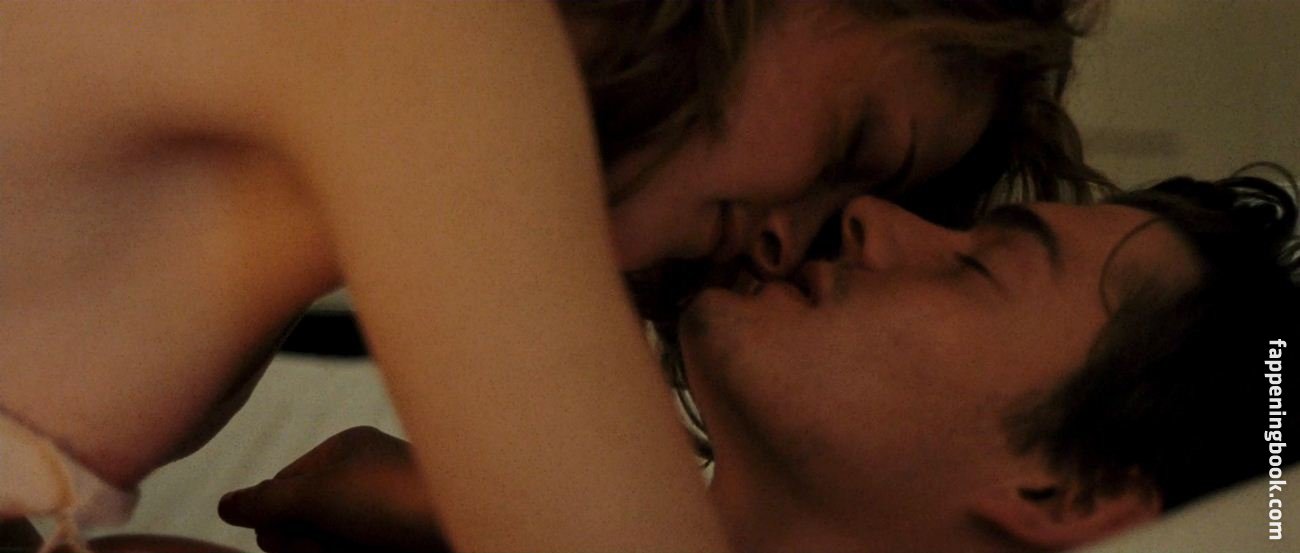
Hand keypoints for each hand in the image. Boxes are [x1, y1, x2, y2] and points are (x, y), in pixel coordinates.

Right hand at [218, 426, 449, 552]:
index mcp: (346, 450)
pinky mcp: (395, 545)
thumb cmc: (393, 501)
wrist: (469, 526)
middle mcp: (364, 478)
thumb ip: (266, 501)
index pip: (282, 485)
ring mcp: (382, 515)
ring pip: (325, 545)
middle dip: (301, 543)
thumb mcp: (318, 495)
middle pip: (301, 521)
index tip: (286, 532)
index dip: (273, 516)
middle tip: (324, 548)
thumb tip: (225, 506)